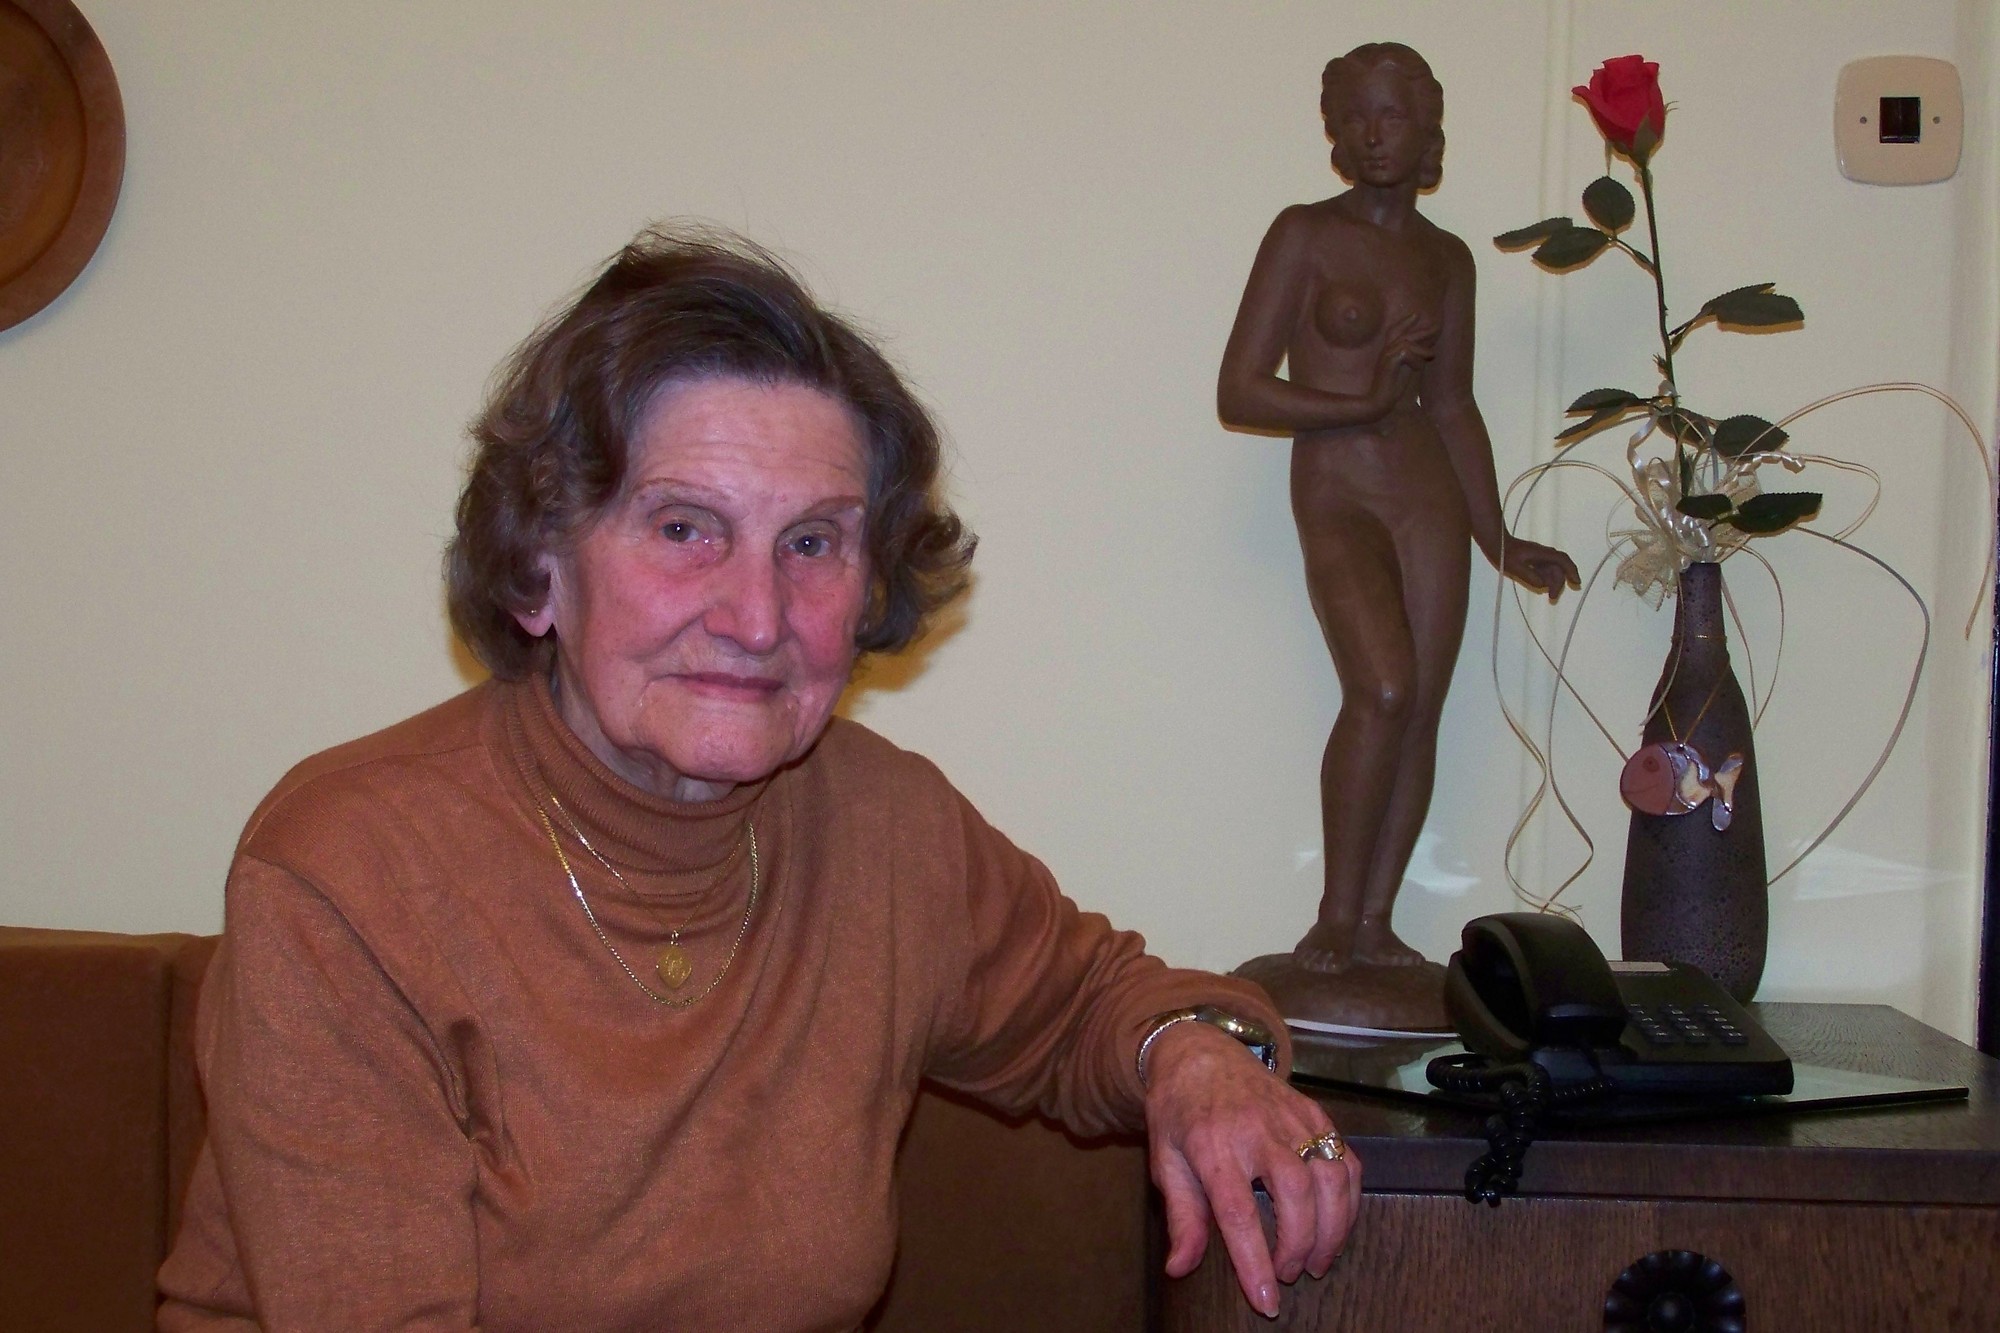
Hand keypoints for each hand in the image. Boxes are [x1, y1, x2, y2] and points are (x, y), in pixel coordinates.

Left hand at [1143, 1024, 1361, 1317]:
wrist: (1201, 1053)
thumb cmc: (1180, 1112)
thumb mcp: (1165, 1161)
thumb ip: (1181, 1217)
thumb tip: (1179, 1267)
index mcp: (1213, 1145)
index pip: (1238, 1214)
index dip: (1255, 1261)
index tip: (1267, 1299)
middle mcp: (1258, 1130)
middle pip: (1295, 1195)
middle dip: (1300, 1246)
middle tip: (1291, 1275)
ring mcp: (1292, 1118)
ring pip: (1331, 1178)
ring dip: (1333, 1229)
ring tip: (1318, 1261)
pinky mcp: (1316, 1113)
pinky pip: (1346, 1160)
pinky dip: (1349, 1199)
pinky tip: (1336, 1223)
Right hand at [1362, 313, 1437, 416]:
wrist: (1378, 403)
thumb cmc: (1390, 391)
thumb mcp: (1404, 372)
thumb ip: (1412, 360)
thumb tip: (1427, 351)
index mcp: (1387, 352)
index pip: (1394, 331)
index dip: (1404, 322)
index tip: (1416, 315)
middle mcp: (1385, 351)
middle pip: (1403, 334)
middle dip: (1420, 329)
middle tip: (1436, 326)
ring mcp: (1386, 356)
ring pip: (1407, 343)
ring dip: (1422, 350)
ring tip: (1431, 356)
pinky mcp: (1389, 363)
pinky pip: (1407, 353)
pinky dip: (1416, 361)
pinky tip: (1417, 370)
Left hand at [1502, 536, 1581, 602]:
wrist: (1497, 542)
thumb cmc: (1505, 553)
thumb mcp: (1515, 567)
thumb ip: (1530, 576)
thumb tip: (1543, 585)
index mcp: (1542, 553)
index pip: (1562, 560)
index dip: (1571, 570)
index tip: (1576, 582)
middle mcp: (1544, 554)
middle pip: (1559, 568)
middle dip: (1558, 583)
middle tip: (1552, 598)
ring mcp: (1541, 557)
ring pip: (1553, 570)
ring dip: (1553, 583)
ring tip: (1550, 596)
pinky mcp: (1536, 561)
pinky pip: (1546, 571)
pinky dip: (1547, 579)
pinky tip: (1543, 587)